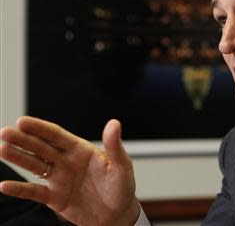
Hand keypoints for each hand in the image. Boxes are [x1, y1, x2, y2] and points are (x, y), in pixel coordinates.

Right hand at [0, 116, 140, 225]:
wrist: (118, 215)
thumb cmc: (122, 187)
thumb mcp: (121, 166)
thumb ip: (114, 146)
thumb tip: (114, 123)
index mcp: (81, 150)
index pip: (57, 135)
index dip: (40, 128)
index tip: (23, 121)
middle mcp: (67, 161)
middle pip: (41, 148)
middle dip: (23, 140)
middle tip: (5, 132)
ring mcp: (59, 179)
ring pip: (34, 166)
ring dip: (18, 158)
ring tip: (2, 149)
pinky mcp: (55, 198)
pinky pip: (35, 192)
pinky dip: (20, 190)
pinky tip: (5, 186)